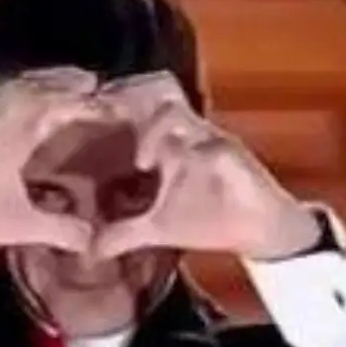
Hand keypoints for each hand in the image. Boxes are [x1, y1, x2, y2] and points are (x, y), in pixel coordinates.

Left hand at [92, 73, 319, 260]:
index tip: (83, 118)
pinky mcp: (230, 155)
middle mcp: (186, 133)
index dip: (110, 106)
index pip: (136, 107)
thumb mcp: (159, 229)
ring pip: (174, 112)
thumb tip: (91, 250)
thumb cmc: (211, 219)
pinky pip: (207, 146)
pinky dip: (187, 156)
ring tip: (140, 162)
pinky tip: (171, 176)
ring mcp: (208, 140)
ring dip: (151, 130)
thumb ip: (125, 233)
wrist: (262, 230)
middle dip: (123, 102)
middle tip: (99, 120)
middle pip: (151, 96)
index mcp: (168, 143)